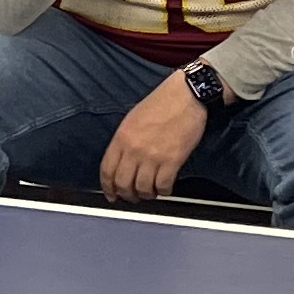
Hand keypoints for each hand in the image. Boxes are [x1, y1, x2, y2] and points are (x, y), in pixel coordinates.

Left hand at [99, 72, 204, 200]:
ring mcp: (152, 156)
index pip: (107, 170)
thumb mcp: (133, 118)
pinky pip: (163, 186)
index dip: (108, 187)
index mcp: (121, 137)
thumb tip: (123, 160)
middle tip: (132, 197)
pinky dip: (163, 191)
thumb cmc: (162, 103)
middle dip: (126, 195)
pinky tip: (165, 188)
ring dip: (146, 195)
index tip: (111, 194)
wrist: (186, 96)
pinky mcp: (172, 161)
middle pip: (123, 183)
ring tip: (150, 193)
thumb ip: (125, 140)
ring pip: (142, 188)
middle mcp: (134, 149)